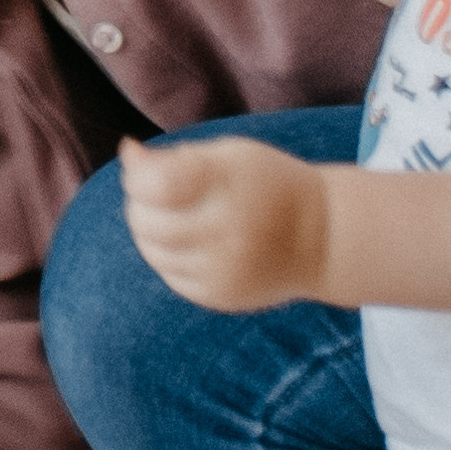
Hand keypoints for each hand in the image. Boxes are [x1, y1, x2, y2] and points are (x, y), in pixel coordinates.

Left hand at [118, 134, 335, 310]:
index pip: (156, 184)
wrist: (323, 239)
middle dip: (138, 201)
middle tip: (156, 188)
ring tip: (174, 213)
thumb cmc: (268, 184)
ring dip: (149, 229)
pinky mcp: (221, 297)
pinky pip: (171, 275)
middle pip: (145, 221)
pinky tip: (190, 240)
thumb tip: (127, 152)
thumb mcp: (231, 155)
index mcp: (229, 186)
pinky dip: (168, 256)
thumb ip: (175, 157)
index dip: (137, 171)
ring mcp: (224, 270)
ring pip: (153, 251)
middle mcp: (227, 233)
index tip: (141, 160)